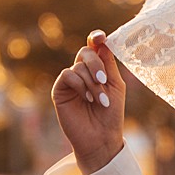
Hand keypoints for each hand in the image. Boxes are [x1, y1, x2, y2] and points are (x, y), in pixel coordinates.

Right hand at [50, 30, 126, 174]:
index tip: (100, 37)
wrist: (101, 137)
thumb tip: (103, 41)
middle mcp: (83, 72)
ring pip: (78, 65)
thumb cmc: (111, 113)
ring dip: (92, 82)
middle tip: (104, 81)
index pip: (95, 47)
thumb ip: (109, 64)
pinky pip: (67, 75)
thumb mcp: (115, 85)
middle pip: (86, 52)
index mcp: (98, 69)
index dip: (96, 38)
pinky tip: (87, 99)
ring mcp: (70, 81)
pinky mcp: (59, 90)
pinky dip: (80, 85)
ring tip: (99, 100)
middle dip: (96, 64)